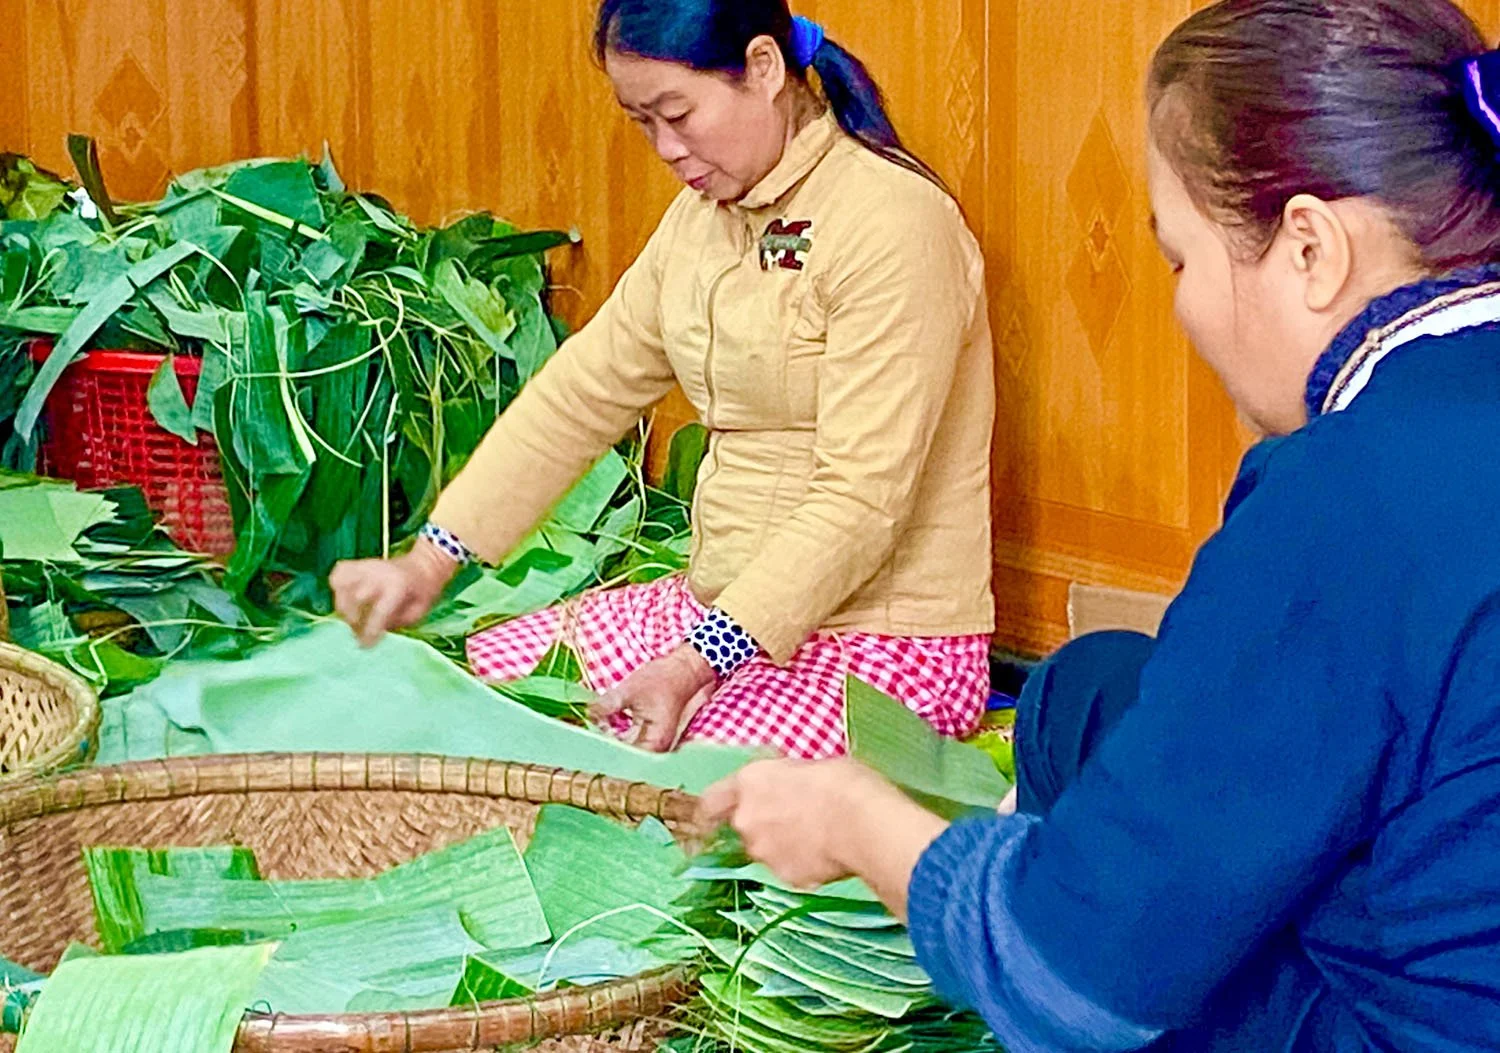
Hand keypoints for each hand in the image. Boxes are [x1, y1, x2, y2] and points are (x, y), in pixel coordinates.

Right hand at [330, 538, 458, 646]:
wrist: (422, 566)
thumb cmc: (421, 593)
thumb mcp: (418, 612)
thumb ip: (397, 622)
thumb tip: (374, 630)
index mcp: (398, 586)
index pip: (379, 611)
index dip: (370, 631)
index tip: (366, 645)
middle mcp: (379, 573)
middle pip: (355, 597)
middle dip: (355, 620)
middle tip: (360, 631)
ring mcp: (365, 566)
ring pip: (340, 583)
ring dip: (342, 605)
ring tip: (352, 616)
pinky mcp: (357, 564)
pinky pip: (338, 574)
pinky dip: (337, 588)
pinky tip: (346, 599)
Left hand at [590, 643, 717, 751]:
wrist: (684, 669)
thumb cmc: (662, 679)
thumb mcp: (629, 691)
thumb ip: (605, 706)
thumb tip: (585, 716)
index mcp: (654, 742)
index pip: (622, 758)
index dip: (601, 753)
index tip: (582, 746)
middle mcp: (657, 749)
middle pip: (625, 757)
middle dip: (603, 748)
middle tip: (580, 741)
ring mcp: (656, 743)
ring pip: (627, 750)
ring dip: (609, 743)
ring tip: (589, 735)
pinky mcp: (652, 736)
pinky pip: (632, 742)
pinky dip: (618, 737)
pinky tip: (603, 730)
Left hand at [698, 758, 949, 913]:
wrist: (865, 824)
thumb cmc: (843, 782)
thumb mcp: (808, 766)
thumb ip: (784, 780)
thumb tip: (787, 786)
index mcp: (750, 782)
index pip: (711, 800)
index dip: (717, 806)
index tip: (723, 809)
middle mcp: (747, 819)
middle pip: (744, 824)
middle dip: (764, 823)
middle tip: (796, 816)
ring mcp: (764, 853)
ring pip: (766, 850)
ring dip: (782, 845)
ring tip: (818, 836)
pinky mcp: (786, 878)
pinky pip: (789, 869)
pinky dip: (803, 864)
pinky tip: (828, 854)